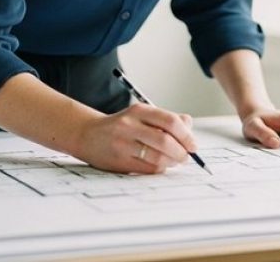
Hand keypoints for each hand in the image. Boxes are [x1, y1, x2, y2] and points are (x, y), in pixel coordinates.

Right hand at [76, 103, 198, 173]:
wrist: (87, 135)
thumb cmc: (121, 126)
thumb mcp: (141, 115)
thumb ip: (165, 119)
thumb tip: (188, 125)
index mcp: (139, 110)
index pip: (170, 121)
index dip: (186, 135)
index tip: (193, 145)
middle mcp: (130, 125)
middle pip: (165, 141)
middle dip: (182, 152)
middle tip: (186, 157)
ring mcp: (123, 144)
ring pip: (158, 157)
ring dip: (172, 162)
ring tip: (175, 161)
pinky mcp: (119, 161)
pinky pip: (147, 169)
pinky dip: (160, 169)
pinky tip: (160, 165)